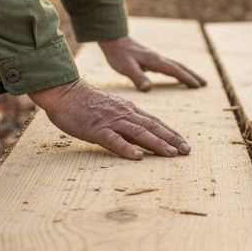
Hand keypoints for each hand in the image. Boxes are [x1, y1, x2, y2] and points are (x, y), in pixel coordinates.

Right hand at [29, 79, 189, 159]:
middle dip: (171, 139)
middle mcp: (124, 114)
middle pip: (152, 126)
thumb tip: (140, 134)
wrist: (64, 92)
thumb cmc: (86, 104)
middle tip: (187, 151)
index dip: (170, 133)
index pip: (154, 122)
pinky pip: (113, 140)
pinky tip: (137, 157)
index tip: (184, 143)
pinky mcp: (95, 129)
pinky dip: (126, 148)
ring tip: (171, 154)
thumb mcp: (112, 109)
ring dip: (157, 143)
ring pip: (138, 133)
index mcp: (128, 110)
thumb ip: (126, 119)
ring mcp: (110, 121)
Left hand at [99, 36, 206, 91]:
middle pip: (180, 66)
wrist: (114, 41)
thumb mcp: (126, 68)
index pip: (174, 70)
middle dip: (192, 75)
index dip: (186, 78)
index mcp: (155, 61)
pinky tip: (177, 75)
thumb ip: (137, 77)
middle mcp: (158, 58)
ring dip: (187, 73)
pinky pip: (169, 66)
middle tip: (204, 84)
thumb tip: (148, 89)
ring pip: (176, 65)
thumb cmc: (119, 55)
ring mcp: (156, 58)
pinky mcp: (151, 59)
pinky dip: (177, 71)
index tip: (197, 86)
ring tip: (196, 81)